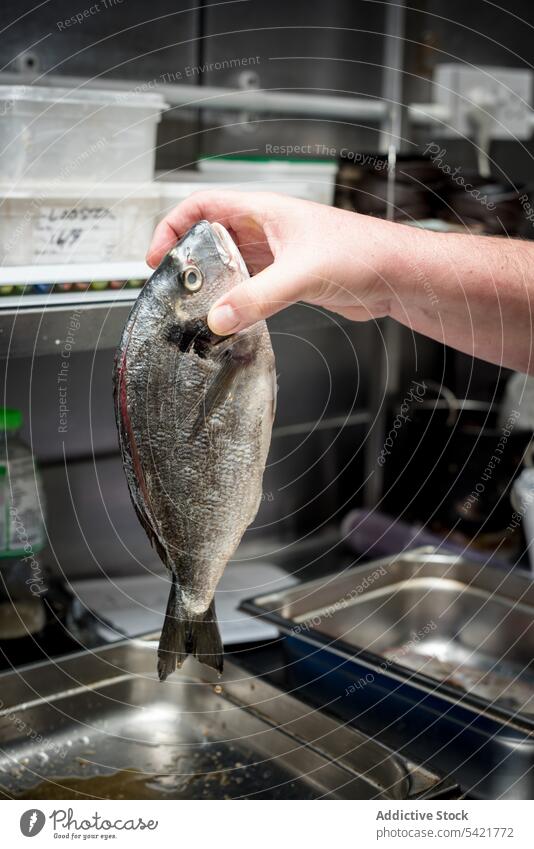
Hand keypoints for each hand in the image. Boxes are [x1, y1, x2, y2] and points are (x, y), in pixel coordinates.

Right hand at [147, 190, 396, 334]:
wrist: (397, 276)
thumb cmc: (363, 254)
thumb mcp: (302, 274)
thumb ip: (257, 298)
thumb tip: (218, 318)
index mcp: (263, 211)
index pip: (202, 205)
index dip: (174, 226)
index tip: (158, 256)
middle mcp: (267, 230)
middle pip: (211, 237)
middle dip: (190, 260)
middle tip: (175, 289)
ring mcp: (278, 255)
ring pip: (230, 264)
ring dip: (213, 283)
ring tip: (195, 307)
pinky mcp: (289, 279)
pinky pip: (250, 286)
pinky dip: (235, 300)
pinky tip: (229, 318)